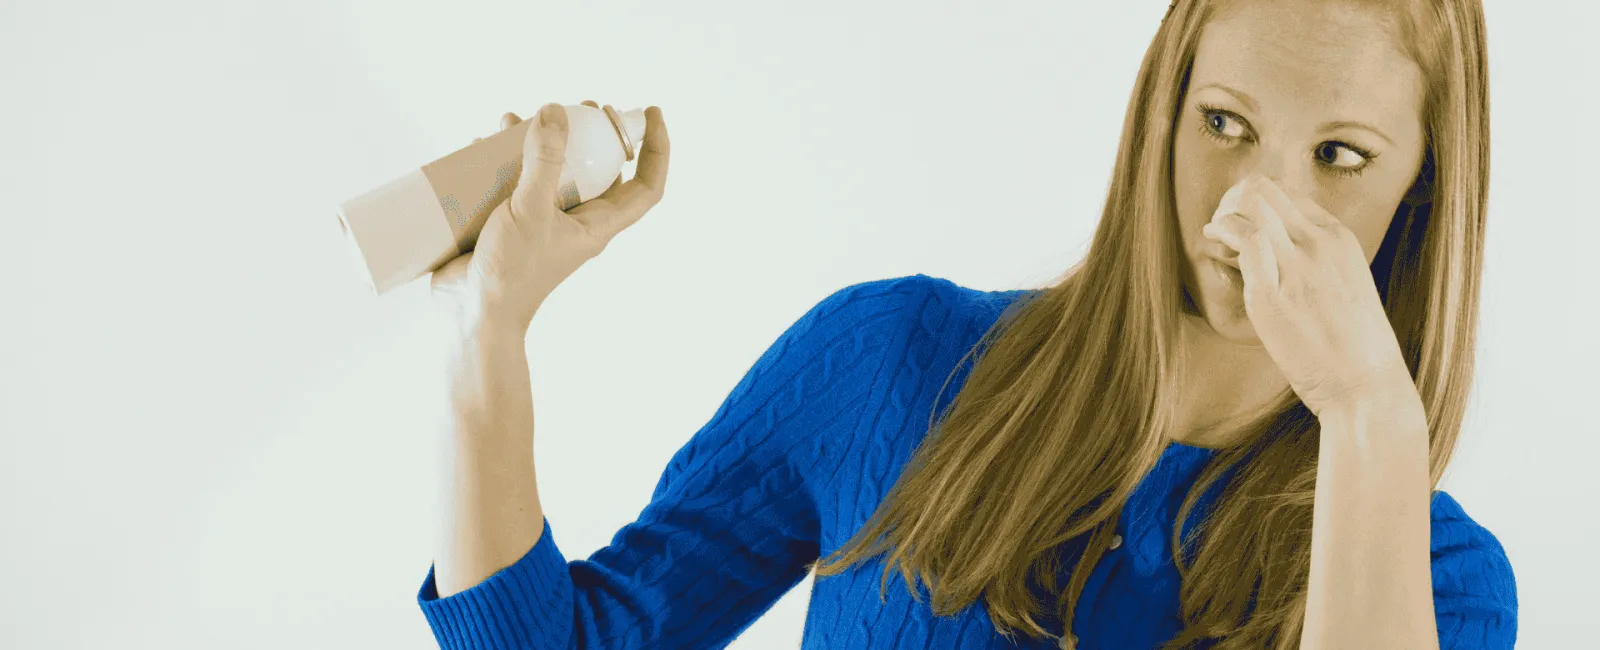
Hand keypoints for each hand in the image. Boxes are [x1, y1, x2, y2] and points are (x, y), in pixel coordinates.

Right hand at [430, 100, 670, 333]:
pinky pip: (515, 182)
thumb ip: (545, 162)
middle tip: (577, 106)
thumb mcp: (531, 210)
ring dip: (537, 143)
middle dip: (590, 135)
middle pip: (598, 170)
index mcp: (598, 225)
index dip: (657, 149)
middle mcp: (576, 221)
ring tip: (513, 120)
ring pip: (552, 172)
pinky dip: (503, 161)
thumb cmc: (512, 274)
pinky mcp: (511, 221)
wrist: (471, 315)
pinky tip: (483, 144)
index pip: (647, 186)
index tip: (652, 112)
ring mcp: (543, 221)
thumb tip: (555, 112)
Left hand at [1200, 174, 1413, 416]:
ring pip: (1250, 204)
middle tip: (1223, 224)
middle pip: (1263, 189)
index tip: (1242, 223)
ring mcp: (1297, 265)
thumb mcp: (1342, 285)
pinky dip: (1221, 233)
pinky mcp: (1272, 294)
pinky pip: (1242, 240)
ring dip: (1223, 213)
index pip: (1287, 194)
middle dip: (1233, 198)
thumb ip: (1315, 262)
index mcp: (1339, 238)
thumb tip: (1276, 252)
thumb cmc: (1352, 346)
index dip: (1255, 202)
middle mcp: (1319, 243)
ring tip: (1216, 234)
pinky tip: (1214, 244)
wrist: (1366, 383)